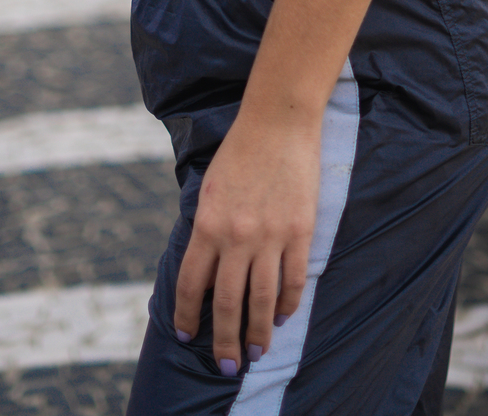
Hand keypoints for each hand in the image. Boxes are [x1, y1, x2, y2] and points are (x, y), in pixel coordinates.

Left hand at [174, 107, 319, 376]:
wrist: (278, 120)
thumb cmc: (239, 150)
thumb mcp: (209, 189)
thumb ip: (206, 230)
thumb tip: (205, 272)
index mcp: (207, 224)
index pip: (192, 285)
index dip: (187, 316)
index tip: (187, 337)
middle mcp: (237, 236)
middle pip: (228, 304)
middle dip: (225, 341)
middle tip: (227, 366)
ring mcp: (271, 235)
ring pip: (262, 300)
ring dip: (258, 332)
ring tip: (256, 352)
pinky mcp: (300, 230)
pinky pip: (293, 279)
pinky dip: (287, 303)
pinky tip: (281, 316)